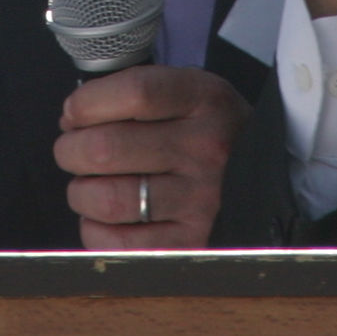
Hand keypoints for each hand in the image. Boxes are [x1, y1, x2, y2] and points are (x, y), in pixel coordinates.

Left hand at [56, 65, 249, 250]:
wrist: (265, 177)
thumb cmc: (207, 132)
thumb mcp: (189, 92)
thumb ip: (135, 94)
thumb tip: (73, 119)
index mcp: (204, 100)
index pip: (134, 92)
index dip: (88, 102)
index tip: (74, 112)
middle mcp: (206, 149)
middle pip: (106, 148)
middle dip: (71, 150)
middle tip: (74, 151)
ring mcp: (201, 200)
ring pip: (107, 199)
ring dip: (82, 192)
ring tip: (90, 185)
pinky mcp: (190, 242)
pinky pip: (117, 243)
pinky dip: (95, 230)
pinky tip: (106, 217)